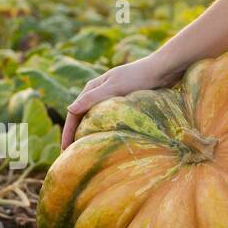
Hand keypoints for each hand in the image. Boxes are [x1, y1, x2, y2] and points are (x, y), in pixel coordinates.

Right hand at [61, 53, 181, 148]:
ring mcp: (110, 100)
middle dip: (75, 136)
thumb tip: (69, 109)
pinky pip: (107, 121)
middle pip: (82, 118)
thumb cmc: (138, 77)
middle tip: (71, 156)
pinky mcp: (123, 105)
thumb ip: (92, 98)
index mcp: (92, 89)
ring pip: (94, 120)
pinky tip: (104, 142)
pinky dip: (101, 132)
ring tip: (85, 153)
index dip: (68, 132)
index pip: (74, 114)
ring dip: (87, 134)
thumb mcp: (114, 87)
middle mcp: (98, 94)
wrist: (163, 70)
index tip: (65, 150)